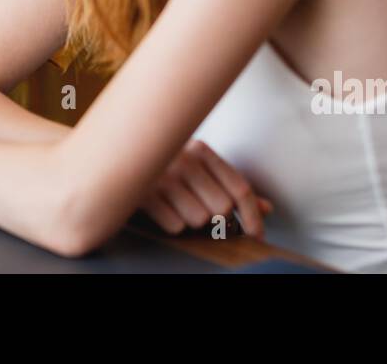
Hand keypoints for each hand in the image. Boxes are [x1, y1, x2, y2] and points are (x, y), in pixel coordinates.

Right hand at [141, 139, 272, 237]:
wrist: (118, 154)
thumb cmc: (166, 166)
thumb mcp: (200, 168)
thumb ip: (232, 186)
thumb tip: (267, 208)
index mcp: (202, 150)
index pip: (240, 188)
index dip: (253, 216)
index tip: (258, 236)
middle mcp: (184, 158)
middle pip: (223, 208)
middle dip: (217, 219)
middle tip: (204, 213)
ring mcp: (162, 175)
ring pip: (200, 219)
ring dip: (192, 221)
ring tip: (179, 206)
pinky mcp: (143, 193)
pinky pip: (175, 226)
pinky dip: (172, 223)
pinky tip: (163, 209)